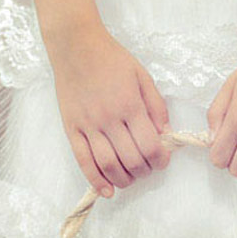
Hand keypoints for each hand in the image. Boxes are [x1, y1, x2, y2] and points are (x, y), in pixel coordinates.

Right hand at [49, 28, 169, 197]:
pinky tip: (107, 190)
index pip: (150, 145)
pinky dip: (96, 180)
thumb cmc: (112, 59)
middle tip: (147, 168)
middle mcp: (109, 118)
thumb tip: (165, 134)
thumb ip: (156, 107)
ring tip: (130, 178)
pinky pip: (83, 161)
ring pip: (108, 165)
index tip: (162, 160)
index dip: (160, 160)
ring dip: (124, 179)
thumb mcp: (143, 77)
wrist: (76, 46)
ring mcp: (88, 125)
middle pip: (131, 159)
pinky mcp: (71, 129)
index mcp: (130, 105)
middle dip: (144, 171)